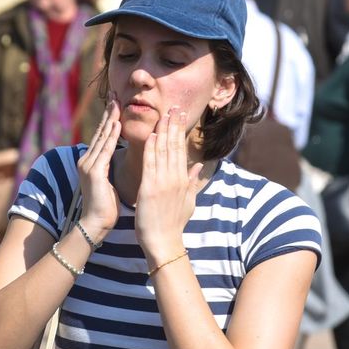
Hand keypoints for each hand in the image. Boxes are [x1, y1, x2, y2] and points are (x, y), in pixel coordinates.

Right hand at [75, 96, 121, 239]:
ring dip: (110, 119)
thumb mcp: (108, 182)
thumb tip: (117, 158)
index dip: (108, 119)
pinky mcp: (94, 172)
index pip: (101, 136)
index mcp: (91, 162)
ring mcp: (89, 165)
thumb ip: (109, 167)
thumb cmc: (105, 206)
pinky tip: (116, 124)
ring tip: (117, 102)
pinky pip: (105, 150)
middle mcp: (87, 160)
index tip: (116, 103)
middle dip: (108, 112)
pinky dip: (111, 136)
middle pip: (100, 132)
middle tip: (115, 94)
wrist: (95, 224)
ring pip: (102, 137)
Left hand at [135, 107, 204, 261]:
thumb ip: (192, 182)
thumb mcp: (188, 201)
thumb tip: (197, 167)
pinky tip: (152, 136)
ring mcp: (164, 183)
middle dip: (175, 125)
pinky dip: (152, 149)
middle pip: (175, 146)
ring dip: (164, 131)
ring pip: (164, 151)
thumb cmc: (174, 224)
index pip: (182, 150)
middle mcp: (175, 178)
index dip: (180, 131)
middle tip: (175, 107)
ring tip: (164, 114)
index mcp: (183, 180)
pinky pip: (151, 164)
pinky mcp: (151, 188)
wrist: (164, 242)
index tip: (180, 115)